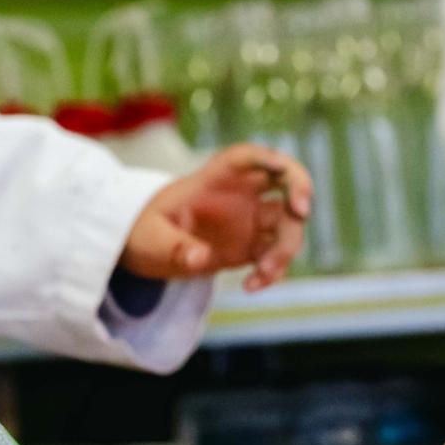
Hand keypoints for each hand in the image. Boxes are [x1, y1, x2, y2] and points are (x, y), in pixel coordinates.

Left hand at [120, 144, 312, 292]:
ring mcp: (250, 219)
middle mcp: (240, 194)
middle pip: (284, 181)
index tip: (280, 168)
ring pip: (288, 223)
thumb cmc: (143, 233)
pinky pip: (275, 255)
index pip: (245, 157)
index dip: (267, 158)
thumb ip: (173, 248)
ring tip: (262, 274)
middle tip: (301, 213)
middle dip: (300, 190)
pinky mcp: (252, 246)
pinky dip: (271, 272)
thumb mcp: (148, 240)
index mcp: (213, 180)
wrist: (146, 251)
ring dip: (285, 247)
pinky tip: (251, 287)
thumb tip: (201, 258)